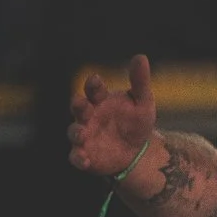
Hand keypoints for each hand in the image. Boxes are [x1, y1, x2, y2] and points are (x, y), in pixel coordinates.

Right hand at [69, 54, 155, 178]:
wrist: (138, 153)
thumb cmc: (136, 122)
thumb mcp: (143, 103)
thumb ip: (140, 82)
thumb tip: (141, 57)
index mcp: (99, 100)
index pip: (93, 89)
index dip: (93, 84)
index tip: (95, 81)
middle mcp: (88, 116)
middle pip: (78, 108)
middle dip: (78, 105)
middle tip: (80, 103)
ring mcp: (85, 136)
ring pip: (74, 132)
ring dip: (76, 132)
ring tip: (81, 133)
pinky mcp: (86, 156)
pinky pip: (76, 157)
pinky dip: (78, 158)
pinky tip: (84, 159)